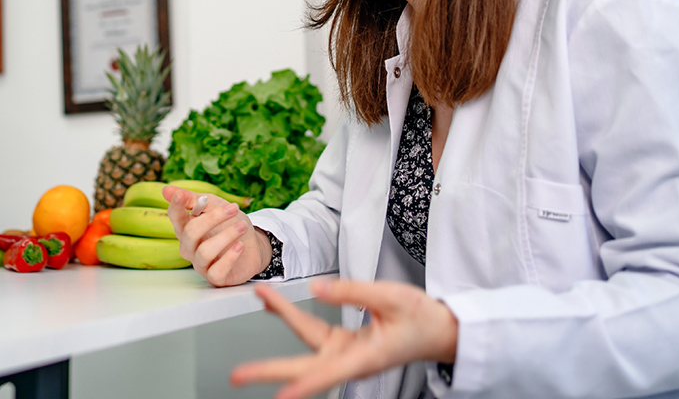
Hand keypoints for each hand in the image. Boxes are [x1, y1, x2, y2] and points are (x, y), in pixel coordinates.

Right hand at [163, 185, 271, 286]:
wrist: (253, 245)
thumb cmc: (229, 224)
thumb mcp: (214, 205)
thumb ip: (193, 199)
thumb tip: (167, 190)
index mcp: (186, 228)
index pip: (175, 217)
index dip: (176, 206)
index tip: (180, 195)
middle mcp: (189, 247)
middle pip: (191, 233)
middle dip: (214, 218)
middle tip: (233, 208)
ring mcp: (201, 264)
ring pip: (205, 252)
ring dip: (226, 236)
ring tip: (242, 227)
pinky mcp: (215, 277)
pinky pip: (216, 271)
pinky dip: (230, 257)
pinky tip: (240, 246)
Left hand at [230, 279, 458, 398]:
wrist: (439, 331)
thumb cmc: (422, 318)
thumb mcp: (392, 297)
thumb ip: (352, 292)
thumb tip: (316, 290)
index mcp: (367, 357)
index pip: (330, 374)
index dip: (305, 386)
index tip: (281, 396)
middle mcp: (351, 360)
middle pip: (305, 368)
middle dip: (270, 371)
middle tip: (238, 375)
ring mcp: (346, 354)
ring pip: (306, 345)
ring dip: (283, 320)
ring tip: (262, 298)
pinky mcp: (343, 345)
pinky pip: (313, 334)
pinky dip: (294, 318)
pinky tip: (277, 305)